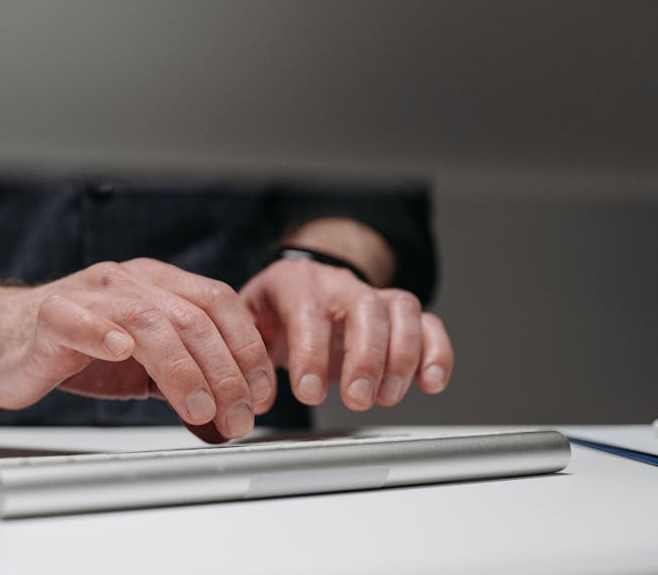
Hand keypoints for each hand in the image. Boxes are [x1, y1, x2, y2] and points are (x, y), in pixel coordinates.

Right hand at [0, 259, 275, 440]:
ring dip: (182, 369)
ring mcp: (88, 296)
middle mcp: (126, 282)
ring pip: (148, 321)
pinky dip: (103, 334)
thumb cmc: (68, 350)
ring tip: (199, 407)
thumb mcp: (138, 366)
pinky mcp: (51, 316)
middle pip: (192, 317)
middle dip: (225, 371)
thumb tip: (230, 415)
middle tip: (237, 415)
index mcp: (154, 285)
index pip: (218, 304)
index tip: (261, 394)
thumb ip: (181, 378)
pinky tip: (121, 353)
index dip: (247, 349)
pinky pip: (80, 320)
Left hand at [239, 258, 452, 409]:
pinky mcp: (398, 315)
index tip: (308, 392)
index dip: (310, 353)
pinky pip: (428, 323)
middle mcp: (337, 282)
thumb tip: (254, 400)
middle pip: (364, 307)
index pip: (307, 310)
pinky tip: (430, 382)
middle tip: (356, 399)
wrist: (293, 291)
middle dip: (365, 358)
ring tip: (386, 396)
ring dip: (401, 358)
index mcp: (293, 282)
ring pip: (401, 310)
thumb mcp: (246, 327)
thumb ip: (246, 358)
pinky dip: (436, 352)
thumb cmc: (270, 314)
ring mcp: (371, 295)